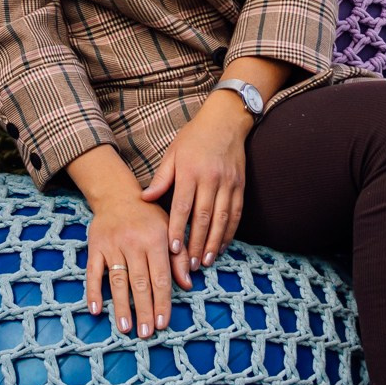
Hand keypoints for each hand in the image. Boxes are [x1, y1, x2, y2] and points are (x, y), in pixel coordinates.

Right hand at [80, 189, 175, 337]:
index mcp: (156, 239)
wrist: (118, 195)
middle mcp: (134, 243)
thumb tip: (187, 283)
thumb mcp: (169, 230)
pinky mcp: (95, 247)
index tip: (163, 323)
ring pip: (118, 281)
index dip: (162, 301)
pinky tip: (95, 309)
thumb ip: (179, 256)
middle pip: (140, 282)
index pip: (161, 277)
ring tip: (126, 328)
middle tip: (146, 333)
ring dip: (121, 306)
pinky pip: (93, 272)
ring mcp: (112, 245)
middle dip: (144, 310)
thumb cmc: (149, 217)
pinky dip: (93, 291)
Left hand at [140, 91, 252, 282]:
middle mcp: (210, 178)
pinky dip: (230, 232)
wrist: (225, 120)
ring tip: (206, 261)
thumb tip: (145, 198)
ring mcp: (228, 182)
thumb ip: (161, 178)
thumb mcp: (173, 152)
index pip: (183, 206)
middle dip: (196, 243)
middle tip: (190, 264)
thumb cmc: (194, 137)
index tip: (173, 249)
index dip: (178, 229)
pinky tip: (222, 246)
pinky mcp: (240, 185)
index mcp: (189, 171)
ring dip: (214, 242)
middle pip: (203, 217)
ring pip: (222, 218)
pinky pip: (236, 213)